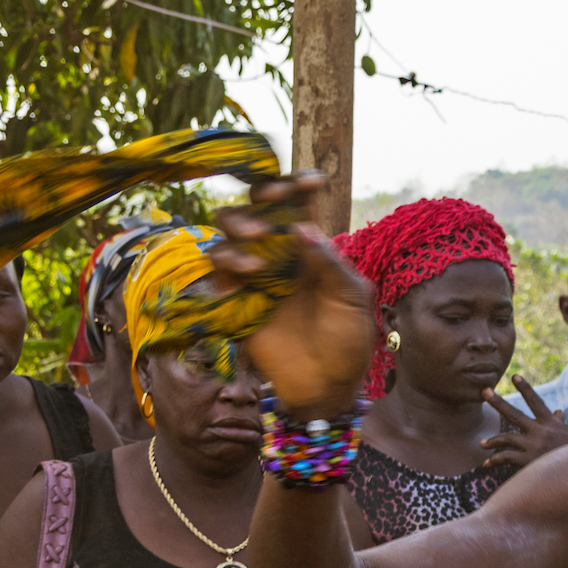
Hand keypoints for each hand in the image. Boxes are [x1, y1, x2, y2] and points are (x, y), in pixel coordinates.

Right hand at [208, 175, 375, 417]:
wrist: (327, 386)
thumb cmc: (348, 341)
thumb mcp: (351, 300)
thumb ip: (329, 264)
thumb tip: (302, 227)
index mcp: (310, 246)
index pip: (298, 204)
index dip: (299, 186)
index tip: (314, 181)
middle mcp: (279, 253)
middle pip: (254, 209)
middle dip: (258, 202)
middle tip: (269, 217)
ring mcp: (254, 274)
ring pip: (228, 234)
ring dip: (237, 232)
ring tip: (255, 252)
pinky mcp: (235, 299)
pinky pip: (217, 273)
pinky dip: (225, 267)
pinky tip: (243, 279)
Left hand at [482, 377, 567, 474]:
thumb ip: (559, 422)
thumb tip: (558, 411)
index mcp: (550, 423)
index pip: (536, 401)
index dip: (525, 388)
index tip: (515, 376)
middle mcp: (540, 431)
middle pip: (514, 414)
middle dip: (498, 402)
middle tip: (484, 391)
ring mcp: (532, 445)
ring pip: (506, 437)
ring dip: (492, 441)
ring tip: (483, 444)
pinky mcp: (527, 461)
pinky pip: (505, 457)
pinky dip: (495, 460)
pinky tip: (488, 463)